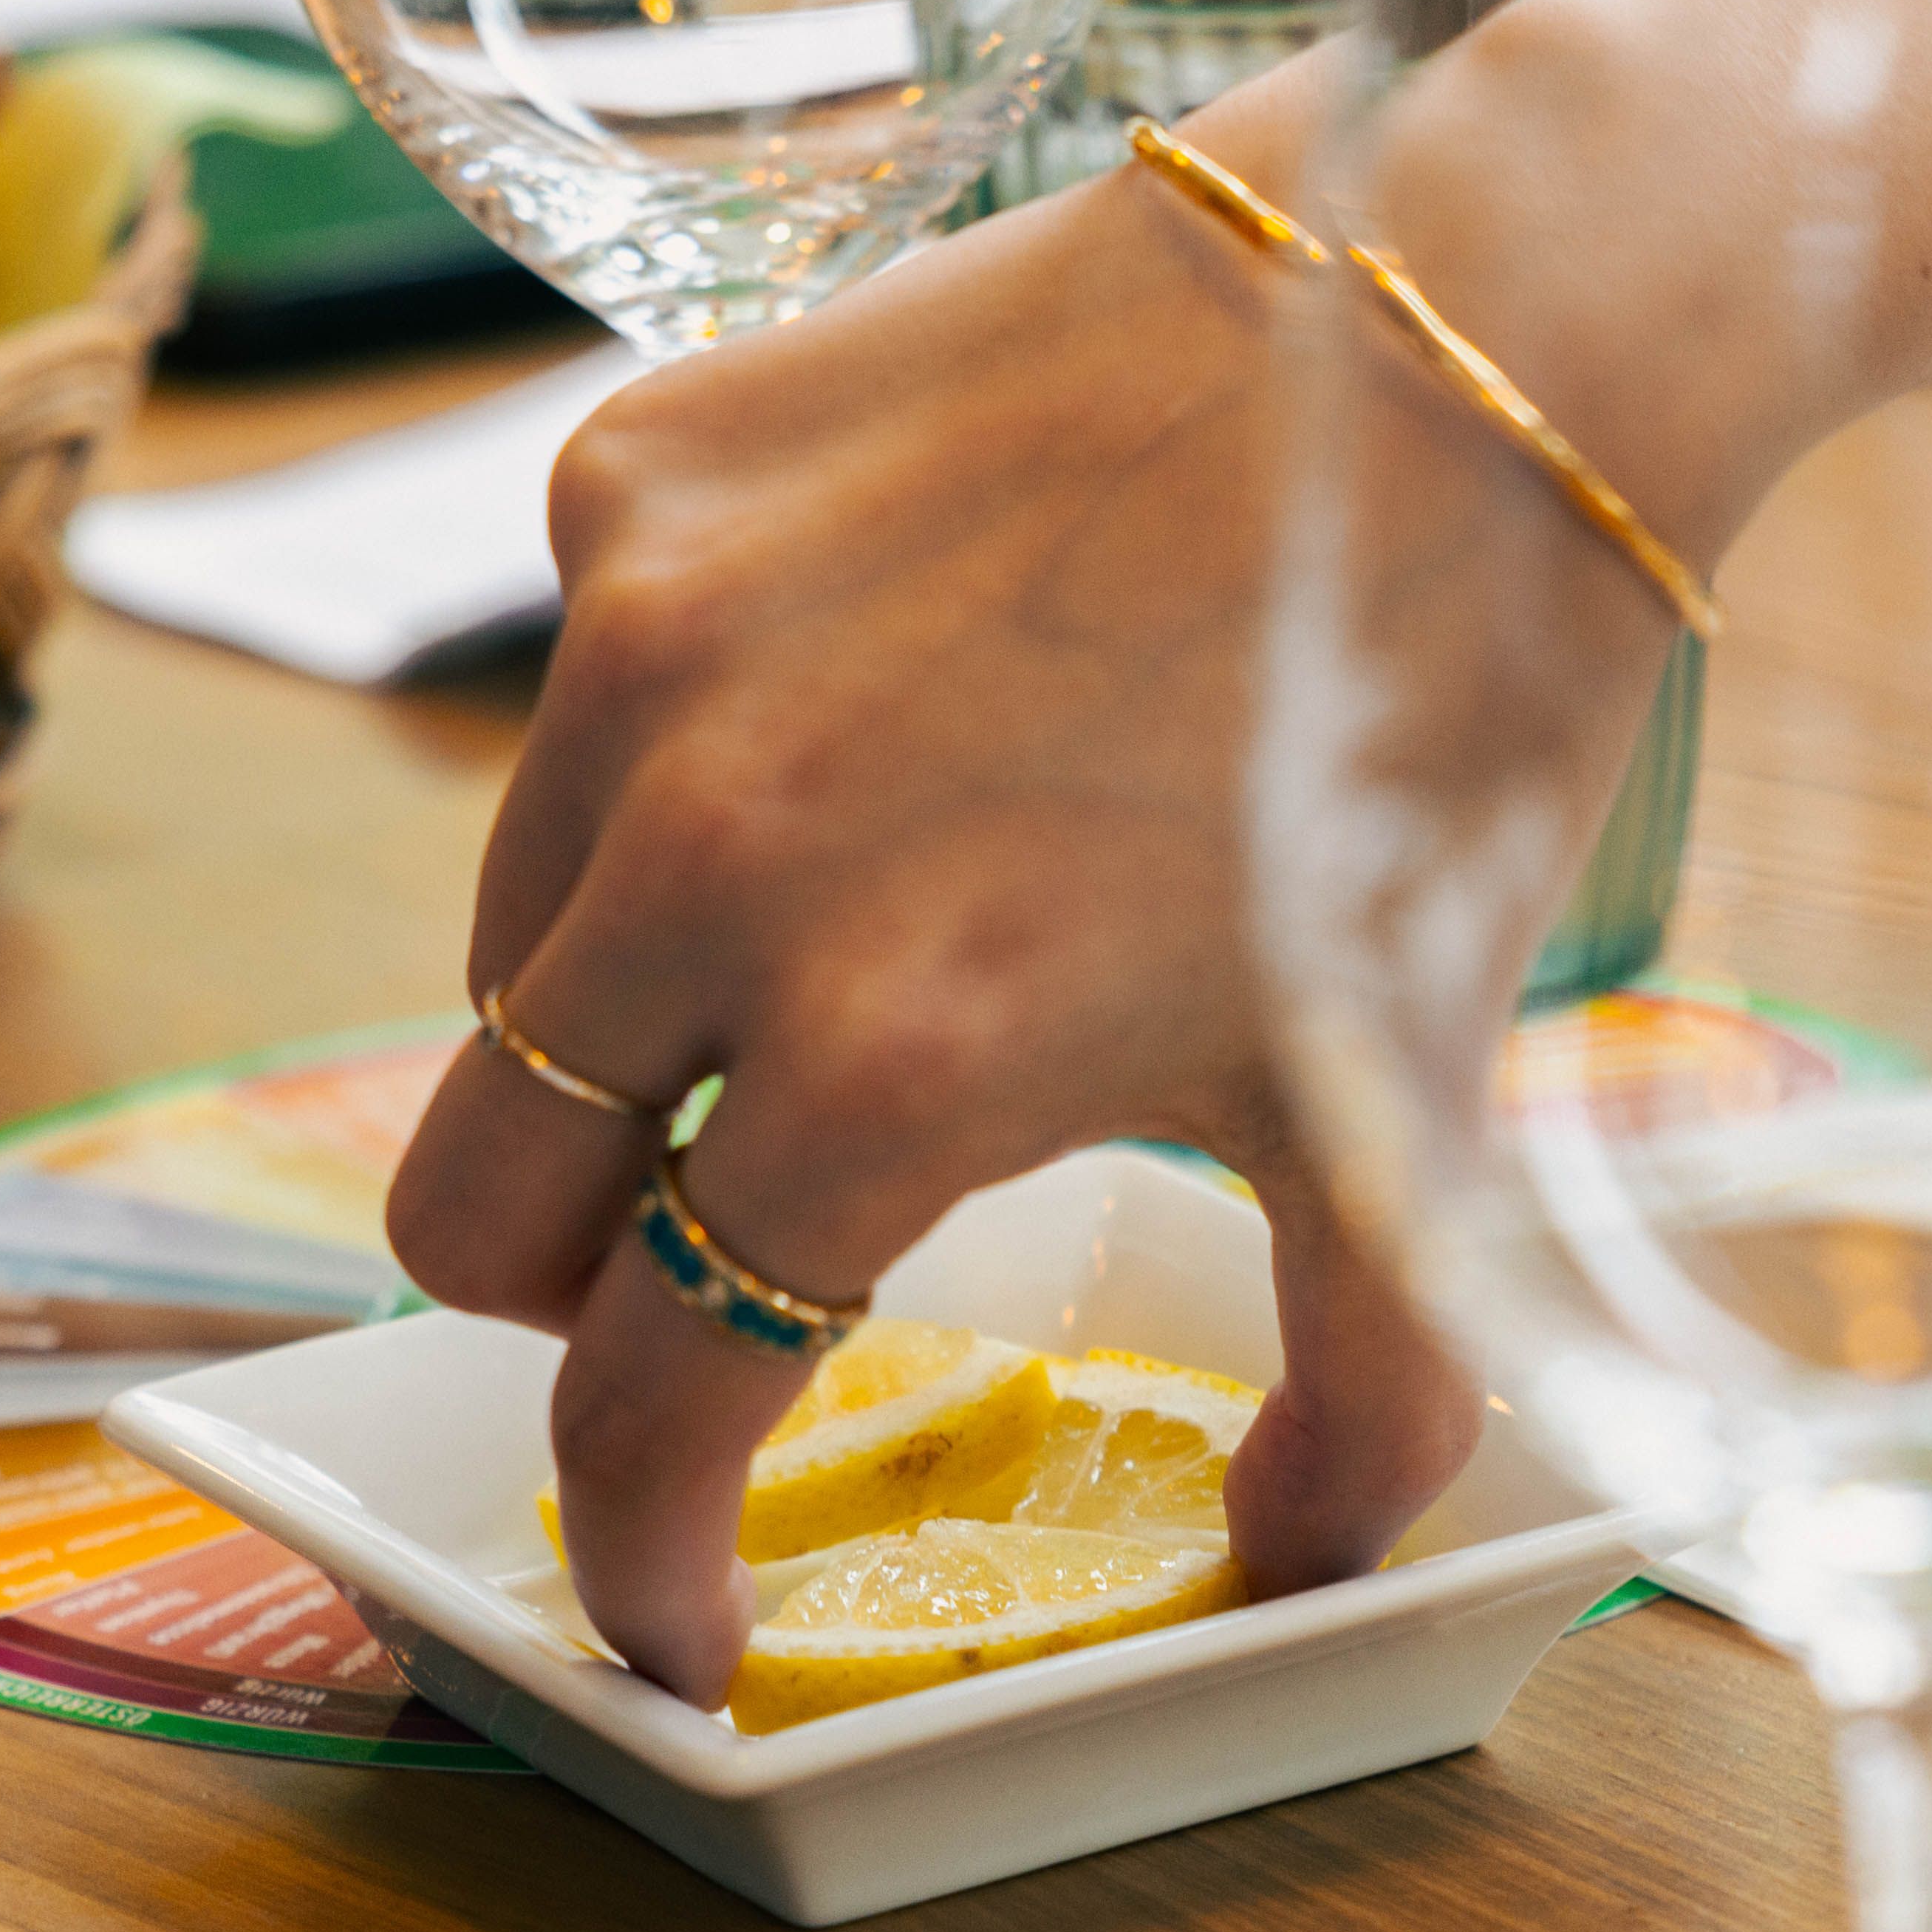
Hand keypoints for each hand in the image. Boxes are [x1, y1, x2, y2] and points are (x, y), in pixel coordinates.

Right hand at [381, 0, 1931, 1709]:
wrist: (1457, 325)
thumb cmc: (1428, 732)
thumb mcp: (1411, 1101)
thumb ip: (1363, 1385)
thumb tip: (1298, 1562)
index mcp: (887, 1059)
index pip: (641, 1389)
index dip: (641, 1547)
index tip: (675, 1606)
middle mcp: (717, 863)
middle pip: (474, 1203)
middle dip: (571, 1290)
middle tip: (707, 1265)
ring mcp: (645, 656)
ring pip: (498, 962)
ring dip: (616, 1028)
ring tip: (806, 971)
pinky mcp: (632, 484)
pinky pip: (566, 715)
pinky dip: (660, 783)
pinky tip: (852, 730)